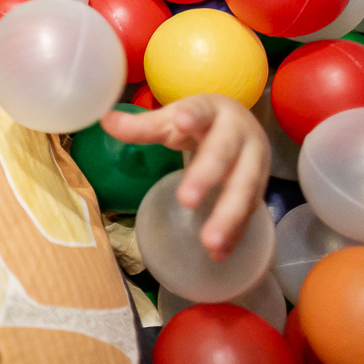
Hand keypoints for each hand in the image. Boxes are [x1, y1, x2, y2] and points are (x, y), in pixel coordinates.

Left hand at [100, 94, 270, 261]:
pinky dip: (235, 234)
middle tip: (186, 200)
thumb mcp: (173, 119)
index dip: (192, 115)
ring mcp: (254, 162)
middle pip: (223, 154)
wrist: (243, 125)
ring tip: (209, 241)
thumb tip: (104, 121)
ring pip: (244, 188)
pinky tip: (219, 254)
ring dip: (228, 216)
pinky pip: (249, 213)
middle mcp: (239, 134)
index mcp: (213, 111)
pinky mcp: (259, 188)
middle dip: (206, 176)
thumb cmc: (201, 123)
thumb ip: (142, 125)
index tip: (181, 120)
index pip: (201, 110)